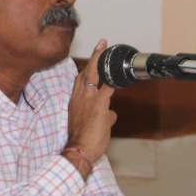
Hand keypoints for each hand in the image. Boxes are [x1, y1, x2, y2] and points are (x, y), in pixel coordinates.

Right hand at [66, 39, 117, 166]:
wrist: (79, 149)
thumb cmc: (83, 141)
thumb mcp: (92, 126)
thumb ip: (103, 116)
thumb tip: (111, 114)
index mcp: (75, 102)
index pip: (79, 81)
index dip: (86, 69)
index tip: (91, 60)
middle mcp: (79, 98)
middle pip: (85, 72)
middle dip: (93, 58)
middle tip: (100, 45)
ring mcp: (88, 100)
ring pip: (93, 74)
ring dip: (99, 59)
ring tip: (104, 47)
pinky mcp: (99, 104)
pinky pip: (108, 87)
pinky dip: (114, 79)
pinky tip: (120, 72)